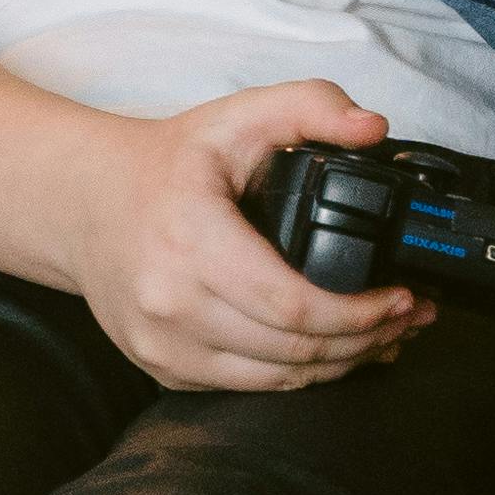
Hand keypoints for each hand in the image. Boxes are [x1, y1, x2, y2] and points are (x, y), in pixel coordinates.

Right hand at [76, 85, 434, 393]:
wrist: (84, 203)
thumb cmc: (167, 163)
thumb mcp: (239, 115)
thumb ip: (311, 106)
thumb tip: (373, 127)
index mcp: (192, 240)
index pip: (291, 304)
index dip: (359, 313)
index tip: (402, 298)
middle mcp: (171, 303)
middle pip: (292, 352)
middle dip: (366, 341)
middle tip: (411, 320)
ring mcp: (162, 344)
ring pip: (274, 381)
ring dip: (341, 365)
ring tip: (385, 338)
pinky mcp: (162, 367)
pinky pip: (245, 388)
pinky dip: (296, 377)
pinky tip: (331, 353)